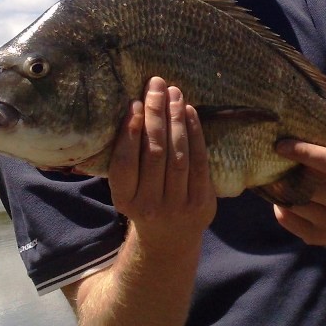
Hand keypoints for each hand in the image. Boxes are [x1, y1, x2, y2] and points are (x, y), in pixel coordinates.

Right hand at [107, 77, 216, 247]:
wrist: (170, 239)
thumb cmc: (145, 200)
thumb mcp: (127, 188)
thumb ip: (127, 157)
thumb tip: (135, 106)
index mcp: (124, 199)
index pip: (125, 162)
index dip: (130, 131)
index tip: (134, 103)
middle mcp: (149, 205)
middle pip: (154, 153)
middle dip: (155, 115)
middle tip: (156, 86)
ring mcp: (177, 205)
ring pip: (177, 155)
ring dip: (176, 119)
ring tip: (174, 93)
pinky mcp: (201, 202)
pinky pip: (199, 161)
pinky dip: (195, 133)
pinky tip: (189, 111)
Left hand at [273, 139, 325, 245]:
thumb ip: (322, 161)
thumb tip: (285, 148)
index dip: (305, 152)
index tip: (281, 146)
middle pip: (307, 186)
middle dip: (285, 174)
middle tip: (271, 163)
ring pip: (293, 203)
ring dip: (279, 190)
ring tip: (275, 181)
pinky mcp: (318, 238)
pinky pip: (286, 219)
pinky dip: (279, 206)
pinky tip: (283, 200)